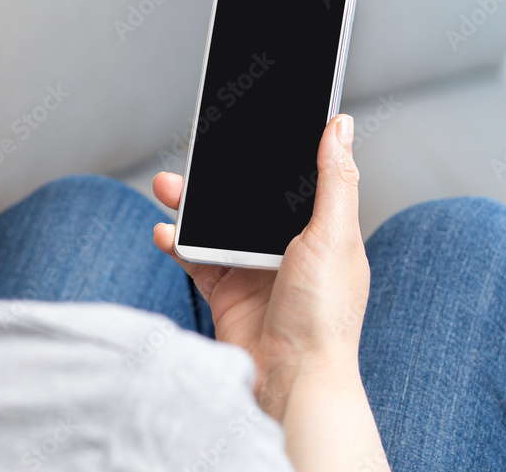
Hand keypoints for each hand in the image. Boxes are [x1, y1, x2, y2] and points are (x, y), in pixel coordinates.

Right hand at [152, 114, 369, 418]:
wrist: (291, 379)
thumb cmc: (324, 316)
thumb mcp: (334, 235)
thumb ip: (335, 178)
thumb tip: (339, 126)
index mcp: (321, 230)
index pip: (293, 179)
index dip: (271, 153)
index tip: (248, 126)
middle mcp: (286, 248)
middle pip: (246, 199)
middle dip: (218, 178)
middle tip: (194, 158)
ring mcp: (253, 269)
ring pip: (215, 223)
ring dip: (189, 205)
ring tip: (166, 188)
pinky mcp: (225, 290)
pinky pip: (194, 257)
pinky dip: (176, 242)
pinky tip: (165, 232)